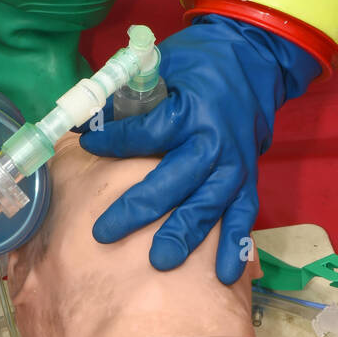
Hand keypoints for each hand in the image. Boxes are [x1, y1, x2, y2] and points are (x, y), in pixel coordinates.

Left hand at [79, 15, 319, 282]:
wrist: (253, 60)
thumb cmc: (199, 63)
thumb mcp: (163, 65)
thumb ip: (129, 96)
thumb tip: (83, 122)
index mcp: (190, 112)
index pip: (147, 134)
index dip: (114, 141)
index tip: (88, 144)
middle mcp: (214, 143)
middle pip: (173, 181)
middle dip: (139, 209)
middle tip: (104, 234)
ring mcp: (234, 166)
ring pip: (207, 206)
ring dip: (184, 235)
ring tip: (160, 261)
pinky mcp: (247, 180)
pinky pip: (241, 217)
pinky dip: (234, 247)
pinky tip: (221, 276)